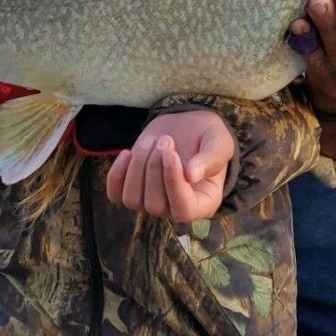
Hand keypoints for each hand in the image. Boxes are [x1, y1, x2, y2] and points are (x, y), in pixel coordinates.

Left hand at [105, 109, 233, 222]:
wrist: (187, 125)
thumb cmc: (208, 136)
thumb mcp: (219, 142)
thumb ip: (211, 159)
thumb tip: (192, 175)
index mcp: (203, 203)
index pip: (183, 210)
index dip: (173, 183)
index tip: (171, 153)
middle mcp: (176, 208)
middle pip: (154, 205)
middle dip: (154, 168)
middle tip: (165, 139)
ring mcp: (151, 201)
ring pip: (132, 200)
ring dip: (137, 167)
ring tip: (151, 141)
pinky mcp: (133, 189)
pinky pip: (115, 195)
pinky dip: (116, 174)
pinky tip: (128, 152)